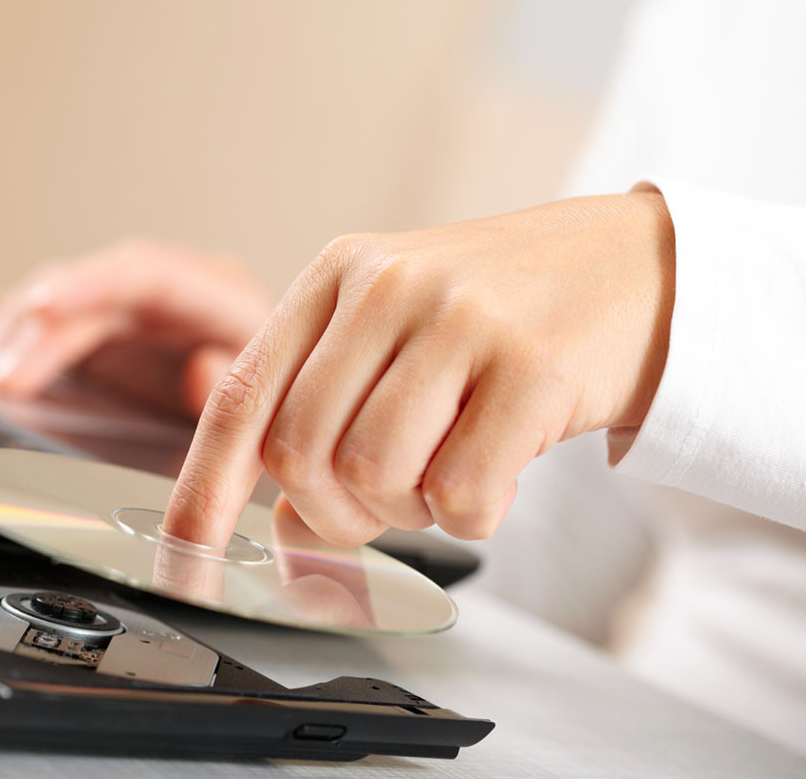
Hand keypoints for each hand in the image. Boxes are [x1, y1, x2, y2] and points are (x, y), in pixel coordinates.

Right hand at [0, 241, 272, 415]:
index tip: (39, 304)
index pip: (143, 272)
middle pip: (88, 292)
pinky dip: (3, 329)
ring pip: (58, 305)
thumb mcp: (274, 402)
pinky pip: (47, 324)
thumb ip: (239, 385)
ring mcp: (131, 309)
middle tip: (0, 378)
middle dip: (37, 330)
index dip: (87, 284)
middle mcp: (167, 289)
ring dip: (14, 337)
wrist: (283, 405)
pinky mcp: (105, 333)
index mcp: (215, 292)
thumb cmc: (280, 402)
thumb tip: (202, 369)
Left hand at [163, 190, 675, 545]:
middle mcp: (388, 286)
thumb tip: (285, 524)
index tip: (185, 547)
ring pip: (374, 475)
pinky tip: (493, 477)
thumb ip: (328, 420)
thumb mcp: (396, 344)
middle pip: (301, 451)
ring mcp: (460, 319)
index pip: (241, 394)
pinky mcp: (532, 364)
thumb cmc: (499, 314)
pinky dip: (469, 516)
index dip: (203, 485)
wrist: (629, 267)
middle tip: (379, 505)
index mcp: (338, 277)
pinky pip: (461, 492)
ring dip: (406, 510)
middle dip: (334, 512)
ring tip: (445, 474)